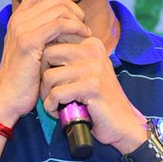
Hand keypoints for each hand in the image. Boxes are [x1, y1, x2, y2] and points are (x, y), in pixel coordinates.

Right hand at [0, 0, 90, 126]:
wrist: (8, 98)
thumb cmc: (25, 77)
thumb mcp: (34, 48)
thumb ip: (45, 31)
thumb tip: (68, 18)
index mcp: (18, 17)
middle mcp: (19, 19)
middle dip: (75, 6)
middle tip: (83, 23)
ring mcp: (22, 29)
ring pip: (59, 8)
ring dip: (78, 18)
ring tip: (84, 32)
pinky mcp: (29, 42)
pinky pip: (59, 24)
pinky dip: (75, 27)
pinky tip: (82, 36)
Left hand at [39, 36, 147, 153]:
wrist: (122, 123)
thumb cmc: (97, 99)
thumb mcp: (86, 70)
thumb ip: (69, 56)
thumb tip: (40, 45)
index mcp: (90, 44)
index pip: (55, 38)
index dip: (45, 60)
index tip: (53, 77)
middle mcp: (92, 51)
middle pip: (48, 53)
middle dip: (42, 76)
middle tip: (49, 91)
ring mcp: (93, 68)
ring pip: (50, 76)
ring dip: (47, 95)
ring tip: (56, 104)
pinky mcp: (92, 87)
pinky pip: (57, 93)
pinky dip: (52, 106)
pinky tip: (60, 112)